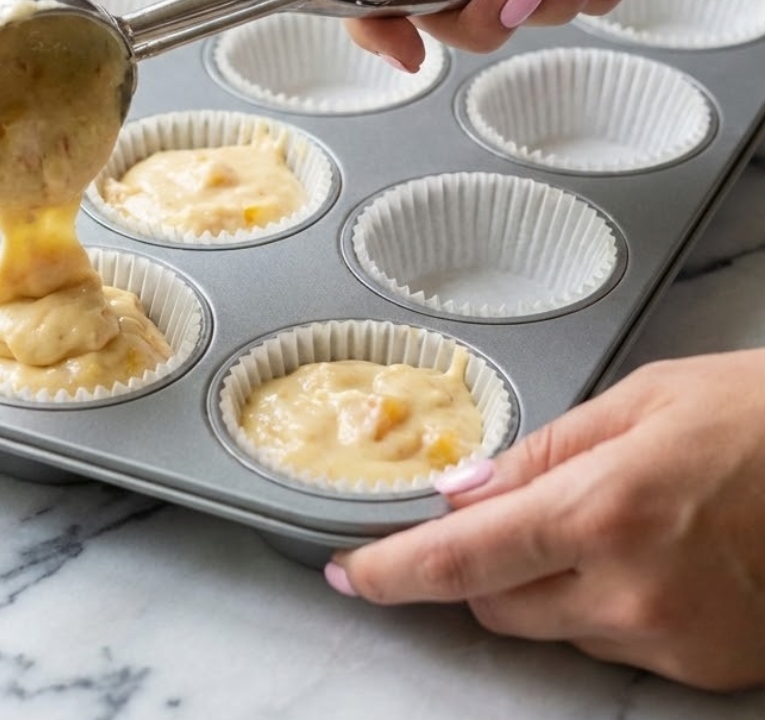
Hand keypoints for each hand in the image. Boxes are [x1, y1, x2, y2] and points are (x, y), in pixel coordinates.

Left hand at [326, 350, 764, 689]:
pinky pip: (616, 644)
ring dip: (544, 585)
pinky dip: (604, 605)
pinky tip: (650, 556)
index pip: (460, 560)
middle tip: (503, 516)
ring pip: (554, 628)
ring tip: (610, 520)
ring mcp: (672, 640)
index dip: (392, 570)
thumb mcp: (636, 402)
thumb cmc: (755, 413)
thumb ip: (538, 454)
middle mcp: (630, 592)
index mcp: (600, 510)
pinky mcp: (707, 669)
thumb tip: (461, 492)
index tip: (349, 573)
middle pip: (495, 607)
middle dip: (477, 566)